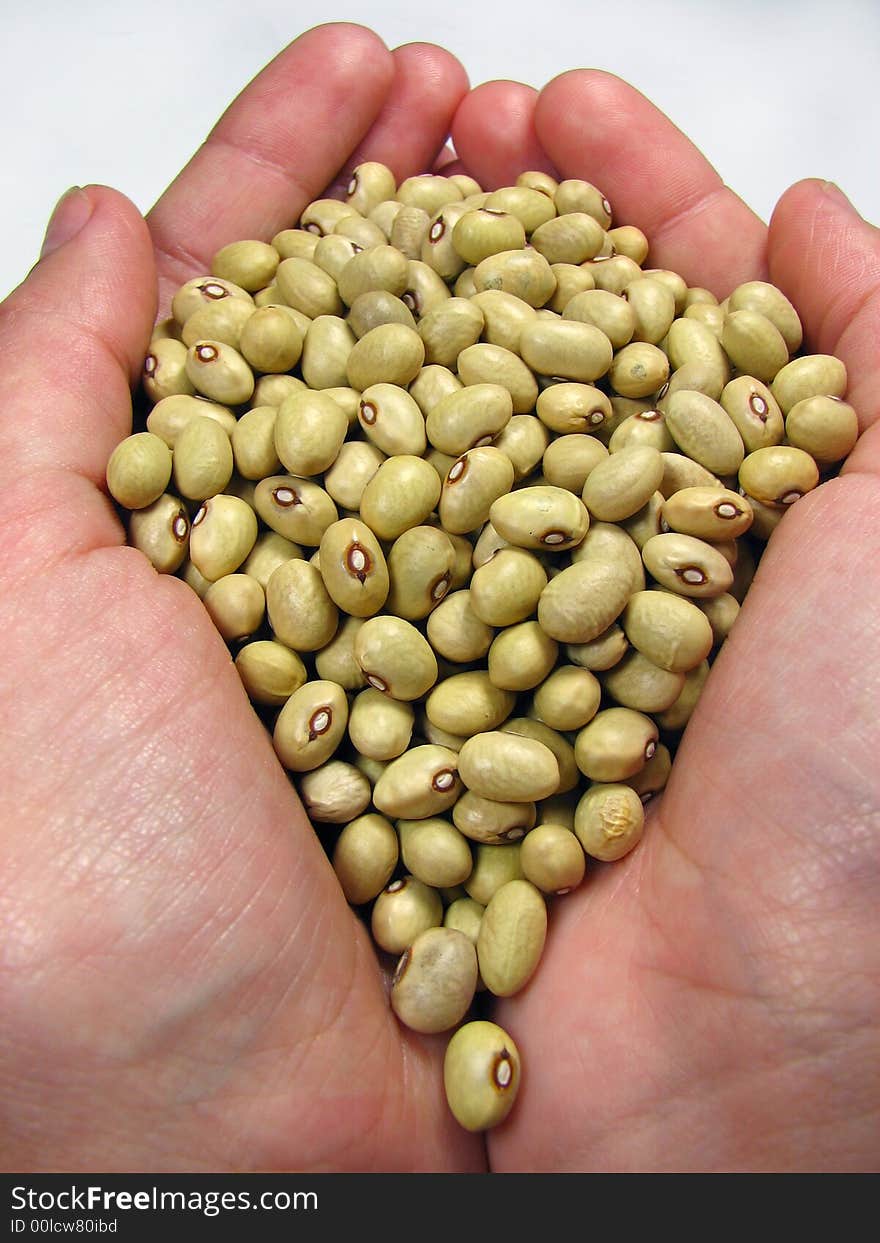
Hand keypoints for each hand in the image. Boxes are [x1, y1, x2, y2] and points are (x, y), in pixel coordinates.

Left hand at [0, 23, 481, 1172]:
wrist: (228, 1117)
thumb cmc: (79, 874)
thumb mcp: (7, 589)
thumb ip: (45, 390)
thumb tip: (103, 222)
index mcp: (147, 522)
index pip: (220, 298)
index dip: (288, 167)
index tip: (364, 62)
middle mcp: (273, 567)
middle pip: (352, 339)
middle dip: (411, 205)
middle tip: (479, 94)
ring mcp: (394, 629)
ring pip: (459, 421)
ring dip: (503, 296)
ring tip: (558, 177)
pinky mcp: (495, 702)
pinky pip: (547, 545)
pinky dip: (583, 439)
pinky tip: (619, 352)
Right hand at [450, 74, 879, 1170]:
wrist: (738, 1043)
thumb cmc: (856, 790)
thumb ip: (878, 358)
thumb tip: (815, 216)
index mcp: (756, 523)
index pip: (684, 323)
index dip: (628, 206)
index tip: (563, 112)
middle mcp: (634, 570)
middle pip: (561, 363)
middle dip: (506, 239)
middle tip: (447, 128)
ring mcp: (525, 636)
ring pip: (462, 444)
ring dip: (421, 325)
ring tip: (370, 214)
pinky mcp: (432, 713)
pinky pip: (379, 571)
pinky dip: (346, 471)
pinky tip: (312, 383)